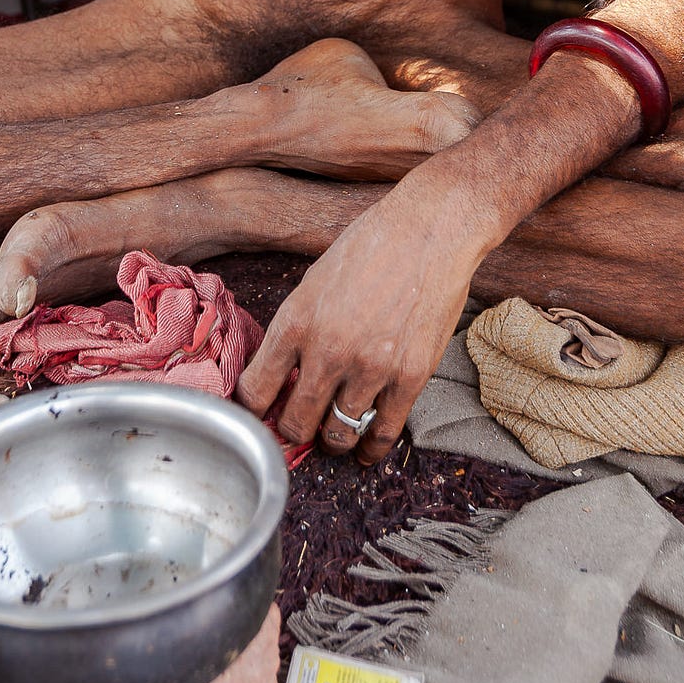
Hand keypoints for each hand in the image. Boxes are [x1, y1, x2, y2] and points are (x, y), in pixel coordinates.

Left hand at [235, 185, 480, 464]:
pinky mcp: (410, 378)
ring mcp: (371, 368)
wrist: (430, 231)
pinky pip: (383, 433)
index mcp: (295, 322)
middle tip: (295, 429)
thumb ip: (297, 327)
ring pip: (337, 435)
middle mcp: (328, 351)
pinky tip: (365, 451)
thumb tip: (282, 370)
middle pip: (294, 423)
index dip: (253, 411)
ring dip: (330, 441)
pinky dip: (370, 450)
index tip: (259, 413)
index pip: (255, 390)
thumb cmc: (370, 245)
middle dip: (290, 432)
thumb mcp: (314, 281)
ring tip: (331, 436)